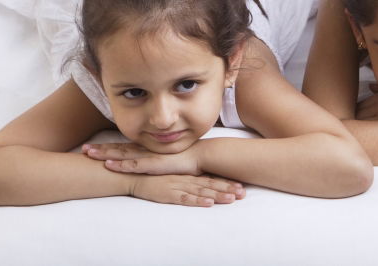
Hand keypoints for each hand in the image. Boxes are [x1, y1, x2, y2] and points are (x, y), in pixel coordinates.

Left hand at [82, 141, 203, 175]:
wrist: (199, 157)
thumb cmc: (184, 159)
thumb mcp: (165, 160)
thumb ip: (154, 161)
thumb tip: (145, 165)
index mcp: (145, 150)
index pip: (122, 148)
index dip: (106, 148)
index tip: (91, 148)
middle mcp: (144, 151)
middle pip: (117, 149)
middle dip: (99, 149)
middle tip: (82, 149)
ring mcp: (148, 157)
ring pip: (122, 155)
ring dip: (105, 154)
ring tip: (89, 154)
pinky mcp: (154, 164)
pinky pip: (134, 165)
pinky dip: (121, 165)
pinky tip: (110, 165)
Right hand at [130, 174, 245, 206]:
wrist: (134, 175)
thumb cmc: (154, 176)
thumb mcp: (174, 176)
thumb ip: (187, 178)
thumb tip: (202, 181)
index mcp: (188, 175)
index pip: (211, 179)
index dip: (226, 183)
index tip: (241, 187)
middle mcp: (186, 179)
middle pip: (211, 185)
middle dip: (227, 189)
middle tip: (243, 194)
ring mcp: (179, 186)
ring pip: (202, 192)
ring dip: (218, 195)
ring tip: (232, 199)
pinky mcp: (169, 193)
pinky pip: (186, 198)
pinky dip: (198, 201)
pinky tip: (208, 203)